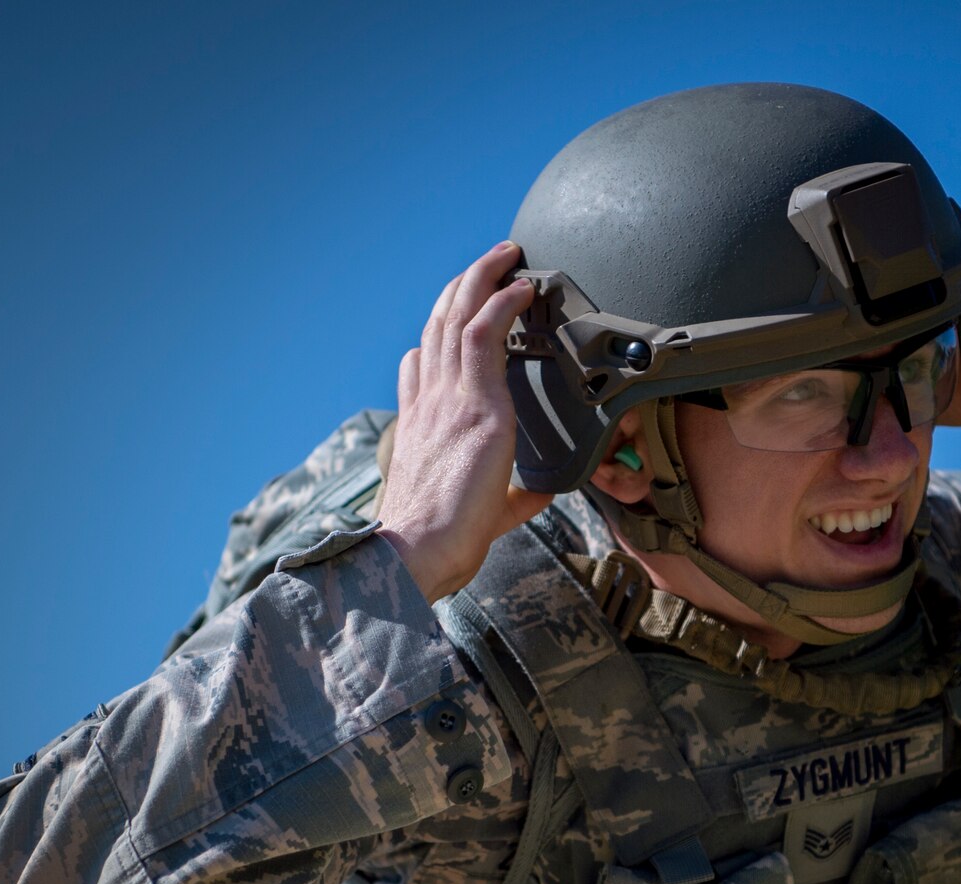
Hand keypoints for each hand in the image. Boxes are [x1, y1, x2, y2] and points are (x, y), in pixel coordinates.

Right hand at [379, 242, 548, 601]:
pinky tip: (522, 287)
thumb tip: (541, 493)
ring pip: (458, 317)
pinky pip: (482, 333)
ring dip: (484, 278)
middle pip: (438, 327)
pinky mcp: (473, 404)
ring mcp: (446, 399)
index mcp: (422, 428)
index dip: (435, 336)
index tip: (454, 318)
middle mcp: (428, 403)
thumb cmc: (442, 544)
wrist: (419, 552)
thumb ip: (515, 498)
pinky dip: (502, 302)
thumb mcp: (486, 514)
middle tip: (491, 263)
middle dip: (464, 288)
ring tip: (508, 254)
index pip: (419, 368)